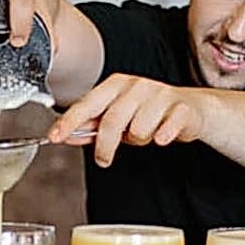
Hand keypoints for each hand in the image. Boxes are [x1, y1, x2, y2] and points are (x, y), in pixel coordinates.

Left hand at [48, 74, 204, 167]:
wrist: (190, 109)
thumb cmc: (148, 112)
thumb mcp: (117, 118)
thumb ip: (92, 127)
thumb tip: (66, 135)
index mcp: (116, 85)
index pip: (87, 104)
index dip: (69, 121)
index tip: (55, 136)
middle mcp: (136, 86)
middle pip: (111, 120)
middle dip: (105, 145)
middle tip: (104, 158)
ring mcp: (159, 94)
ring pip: (138, 130)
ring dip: (139, 140)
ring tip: (145, 135)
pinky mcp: (180, 108)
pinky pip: (166, 128)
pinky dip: (163, 136)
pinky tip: (162, 137)